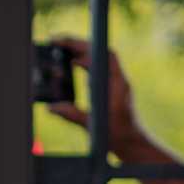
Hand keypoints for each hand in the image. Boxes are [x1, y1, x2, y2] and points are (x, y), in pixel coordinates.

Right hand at [46, 38, 146, 153]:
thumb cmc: (117, 135)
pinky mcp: (113, 87)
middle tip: (57, 40)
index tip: (64, 46)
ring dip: (82, 50)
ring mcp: (116, 82)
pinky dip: (86, 62)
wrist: (133, 143)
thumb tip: (51, 107)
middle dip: (78, 44)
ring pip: (100, 58)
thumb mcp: (91, 125)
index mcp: (116, 85)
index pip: (102, 57)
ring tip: (62, 47)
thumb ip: (71, 114)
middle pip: (100, 52)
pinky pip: (100, 67)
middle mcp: (118, 80)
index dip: (83, 49)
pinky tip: (73, 63)